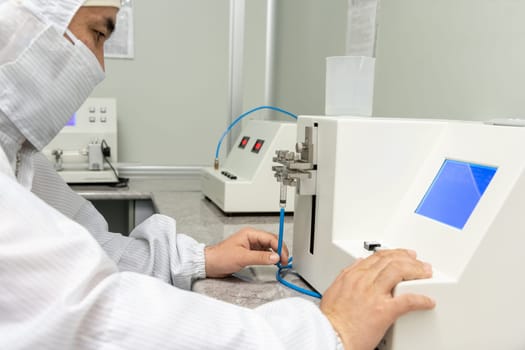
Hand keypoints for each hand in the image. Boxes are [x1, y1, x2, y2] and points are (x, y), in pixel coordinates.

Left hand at [204, 227, 289, 277]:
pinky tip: (273, 263)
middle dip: (280, 250)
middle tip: (285, 261)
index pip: (271, 238)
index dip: (280, 248)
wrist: (210, 264)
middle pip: (272, 241)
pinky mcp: (250, 252)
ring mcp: (251, 245)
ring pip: (269, 247)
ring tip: (281, 263)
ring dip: (276, 254)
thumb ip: (260, 257)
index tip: (284, 258)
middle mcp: (252, 237)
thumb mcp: (242, 258)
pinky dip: (270, 258)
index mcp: (250, 234)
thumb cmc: (221, 257)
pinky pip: (264, 253)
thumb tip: (276, 257)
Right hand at [320, 249, 434, 349]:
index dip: (394, 254)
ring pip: (399, 272)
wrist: (330, 337)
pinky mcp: (383, 311)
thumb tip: (357, 265)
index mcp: (352, 276)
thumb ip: (346, 276)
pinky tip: (427, 301)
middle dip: (408, 259)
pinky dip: (421, 299)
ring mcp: (374, 295)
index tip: (403, 255)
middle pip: (391, 261)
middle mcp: (363, 281)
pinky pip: (407, 300)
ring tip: (425, 274)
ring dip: (416, 271)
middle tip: (419, 262)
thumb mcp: (333, 291)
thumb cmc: (331, 321)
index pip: (377, 257)